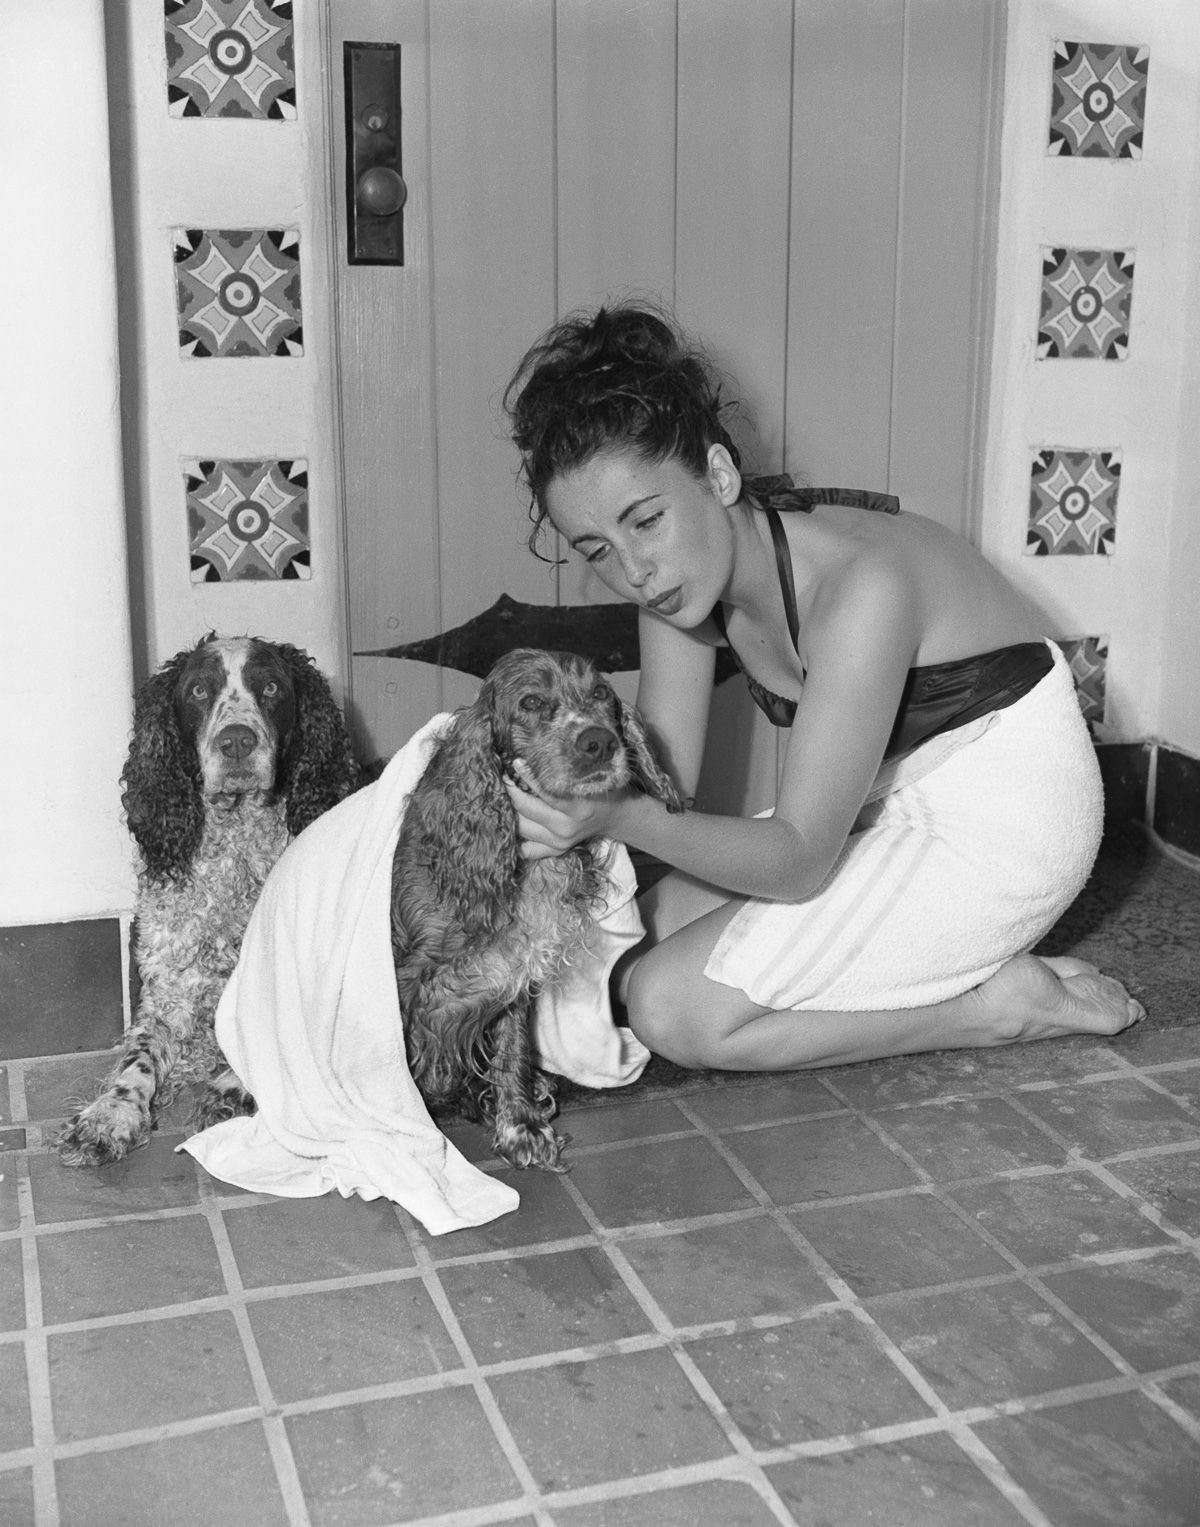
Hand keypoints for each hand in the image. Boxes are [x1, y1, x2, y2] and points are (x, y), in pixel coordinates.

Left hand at [504, 766, 620, 860]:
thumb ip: (565, 771)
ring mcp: (560, 842)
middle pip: (526, 810)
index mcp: (578, 809)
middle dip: (511, 791)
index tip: (515, 763)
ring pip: (521, 828)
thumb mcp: (589, 777)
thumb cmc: (602, 790)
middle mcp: (566, 828)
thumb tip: (533, 759)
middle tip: (505, 777)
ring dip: (510, 811)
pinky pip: (527, 849)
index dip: (526, 776)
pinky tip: (511, 822)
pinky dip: (516, 837)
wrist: (615, 815)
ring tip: (505, 795)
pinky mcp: (556, 850)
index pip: (544, 792)